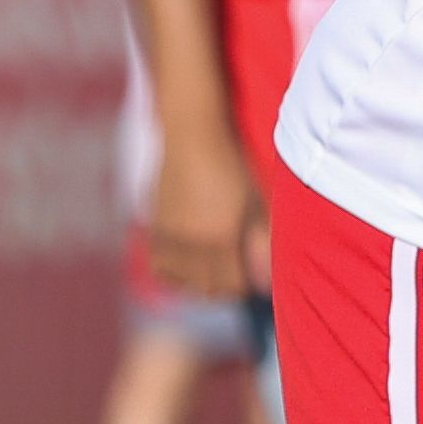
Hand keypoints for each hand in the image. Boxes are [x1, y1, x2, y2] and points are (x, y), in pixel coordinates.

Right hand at [145, 121, 263, 306]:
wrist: (191, 135)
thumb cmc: (233, 164)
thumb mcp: (256, 201)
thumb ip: (263, 240)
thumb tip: (268, 276)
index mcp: (220, 237)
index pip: (233, 286)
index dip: (246, 287)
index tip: (254, 281)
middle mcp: (191, 242)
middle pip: (207, 288)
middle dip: (224, 288)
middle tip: (236, 276)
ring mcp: (168, 236)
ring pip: (180, 281)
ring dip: (196, 283)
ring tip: (211, 271)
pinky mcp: (154, 225)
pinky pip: (160, 265)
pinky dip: (175, 270)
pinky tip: (189, 261)